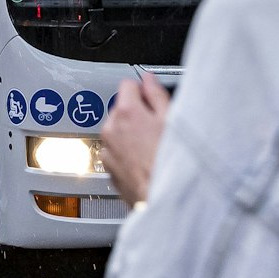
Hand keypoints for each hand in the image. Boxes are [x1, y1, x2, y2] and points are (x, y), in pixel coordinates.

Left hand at [101, 72, 172, 207]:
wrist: (161, 197)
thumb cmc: (168, 162)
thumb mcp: (170, 120)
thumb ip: (156, 94)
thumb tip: (149, 80)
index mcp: (126, 112)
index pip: (127, 84)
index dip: (142, 90)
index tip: (150, 99)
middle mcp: (111, 129)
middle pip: (121, 108)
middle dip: (136, 113)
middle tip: (156, 127)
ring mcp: (107, 149)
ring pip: (117, 131)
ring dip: (130, 134)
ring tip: (151, 146)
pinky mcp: (108, 167)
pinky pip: (115, 150)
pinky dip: (126, 152)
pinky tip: (144, 159)